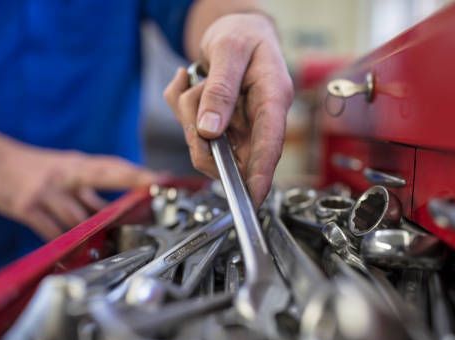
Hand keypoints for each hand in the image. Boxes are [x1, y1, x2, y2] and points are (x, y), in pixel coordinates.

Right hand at [0, 144, 158, 240]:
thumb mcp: (65, 171)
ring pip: (76, 218)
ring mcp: (45, 191)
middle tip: (147, 198)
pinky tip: (71, 252)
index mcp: (77, 164)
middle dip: (126, 189)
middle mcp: (64, 174)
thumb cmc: (37, 168)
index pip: (112, 167)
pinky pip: (50, 231)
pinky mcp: (26, 207)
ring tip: (104, 246)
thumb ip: (90, 191)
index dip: (136, 173)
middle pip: (101, 180)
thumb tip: (119, 209)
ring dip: (90, 234)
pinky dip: (63, 243)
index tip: (159, 178)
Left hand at [164, 12, 292, 204]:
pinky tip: (188, 82)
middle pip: (232, 152)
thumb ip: (221, 90)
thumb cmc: (242, 34)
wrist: (234, 28)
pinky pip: (193, 131)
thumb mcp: (229, 51)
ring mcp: (240, 126)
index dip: (262, 173)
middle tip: (192, 96)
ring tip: (195, 81)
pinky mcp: (222, 126)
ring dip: (189, 114)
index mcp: (272, 98)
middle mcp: (259, 118)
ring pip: (207, 144)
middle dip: (202, 134)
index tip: (252, 196)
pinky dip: (181, 108)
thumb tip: (211, 131)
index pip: (271, 144)